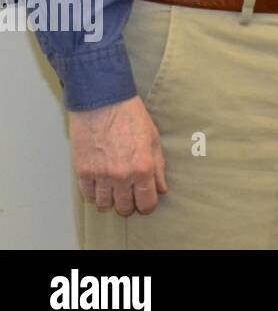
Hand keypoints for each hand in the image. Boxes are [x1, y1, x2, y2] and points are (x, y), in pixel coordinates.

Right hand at [68, 96, 167, 217]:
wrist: (103, 103)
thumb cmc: (131, 117)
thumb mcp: (153, 139)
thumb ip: (159, 166)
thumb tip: (162, 189)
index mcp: (144, 168)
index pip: (147, 202)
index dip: (147, 205)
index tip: (145, 202)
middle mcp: (122, 176)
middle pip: (125, 208)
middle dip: (129, 204)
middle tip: (129, 195)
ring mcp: (101, 176)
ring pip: (105, 205)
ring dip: (110, 200)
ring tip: (113, 188)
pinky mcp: (83, 172)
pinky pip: (88, 194)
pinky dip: (94, 192)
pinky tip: (100, 182)